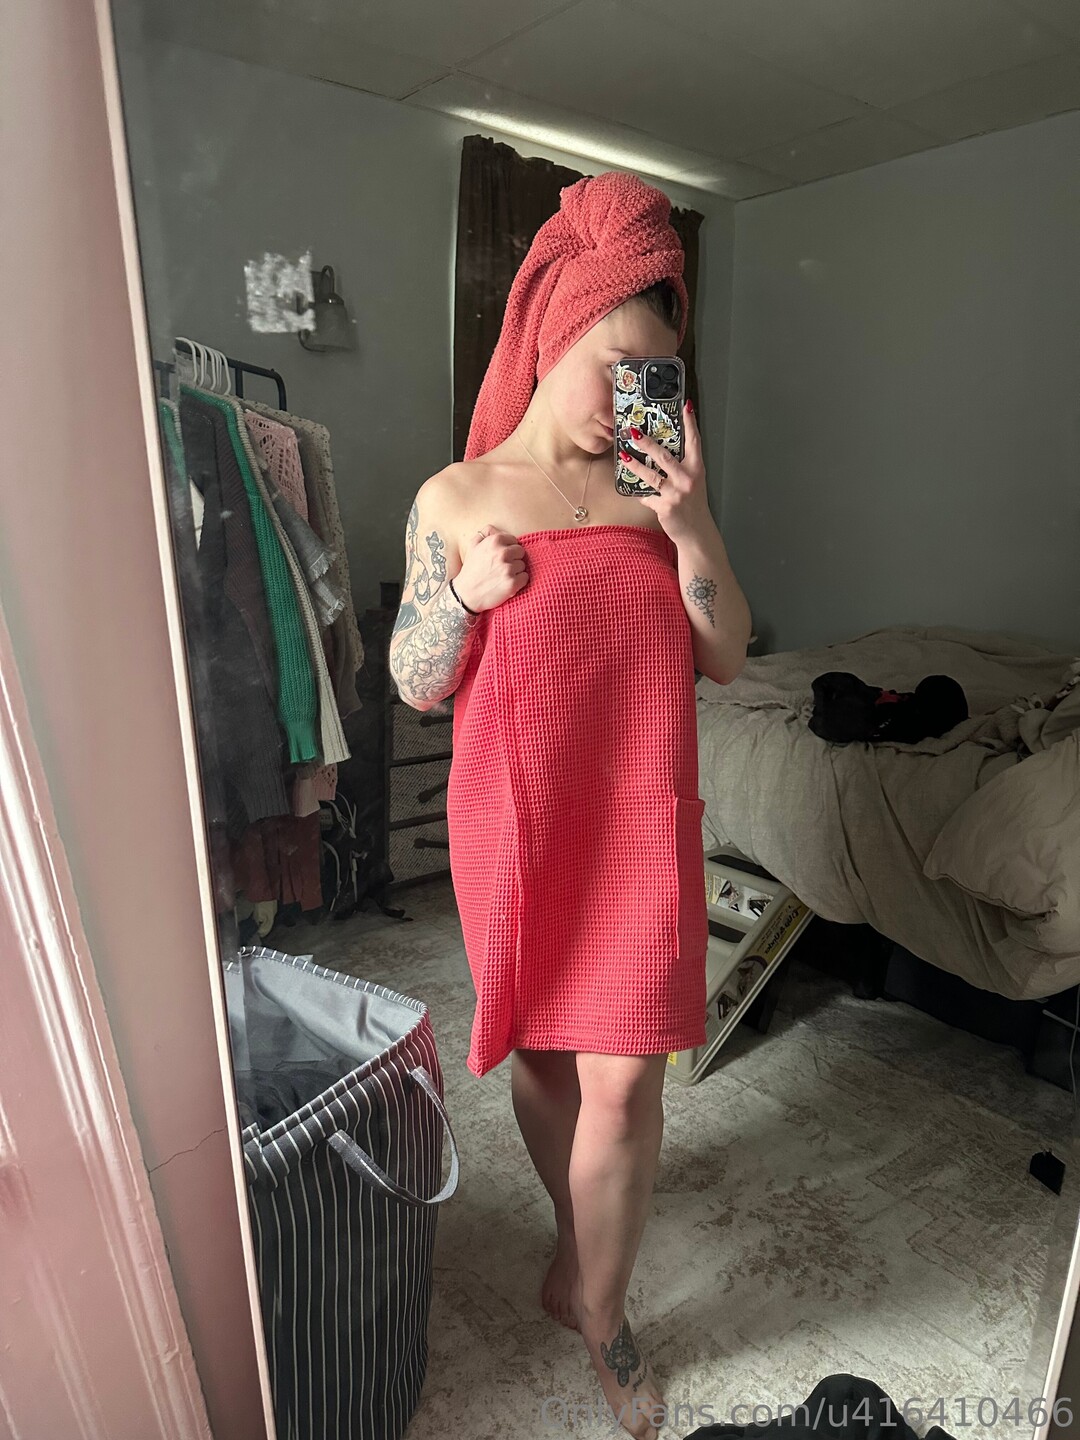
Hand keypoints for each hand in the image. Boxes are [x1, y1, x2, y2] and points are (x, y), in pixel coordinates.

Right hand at [452, 524, 529, 611]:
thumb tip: (497, 529)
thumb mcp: (473, 546)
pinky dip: (519, 582)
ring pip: (523, 565)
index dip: (509, 549)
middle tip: (502, 567)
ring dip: (516, 571)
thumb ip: (485, 533)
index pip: (514, 541)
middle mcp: (502, 553)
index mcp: (494, 541)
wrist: (466, 594)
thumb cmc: (471, 570)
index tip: (502, 557)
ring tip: (502, 576)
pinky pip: (525, 578)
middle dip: (514, 559)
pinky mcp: (512, 583)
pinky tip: (507, 583)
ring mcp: (508, 568)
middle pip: (521, 552)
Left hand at [618, 400, 712, 546]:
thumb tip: (661, 451)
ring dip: (635, 466)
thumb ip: (681, 467)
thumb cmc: (693, 505)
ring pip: (651, 476)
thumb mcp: (693, 482)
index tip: (685, 407)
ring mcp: (676, 494)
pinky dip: (640, 494)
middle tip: (634, 432)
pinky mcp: (665, 507)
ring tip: (624, 457)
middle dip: (647, 443)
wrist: (697, 532)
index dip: (690, 423)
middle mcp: (687, 479)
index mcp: (696, 469)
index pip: (694, 441)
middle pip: (665, 456)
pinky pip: (647, 497)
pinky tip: (632, 490)